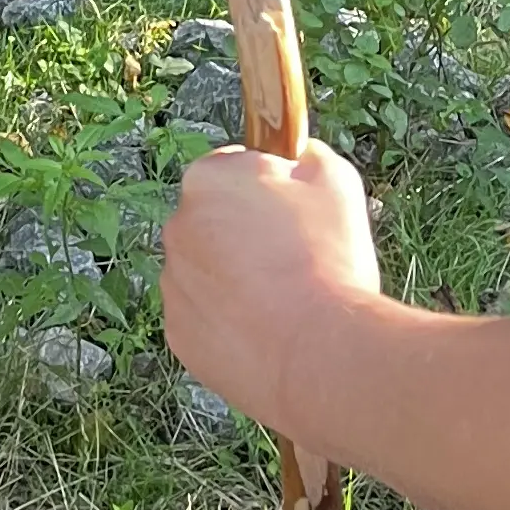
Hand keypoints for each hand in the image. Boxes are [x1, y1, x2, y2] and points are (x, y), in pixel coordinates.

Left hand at [160, 137, 380, 445]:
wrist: (317, 354)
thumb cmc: (327, 261)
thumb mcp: (336, 181)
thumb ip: (309, 157)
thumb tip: (302, 156)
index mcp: (207, 179)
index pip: (232, 169)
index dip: (270, 189)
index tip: (295, 213)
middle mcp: (177, 227)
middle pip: (215, 221)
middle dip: (246, 235)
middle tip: (293, 259)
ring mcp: (174, 284)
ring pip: (207, 271)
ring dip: (235, 280)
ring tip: (284, 302)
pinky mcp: (179, 334)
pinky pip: (204, 318)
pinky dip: (228, 322)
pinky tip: (267, 331)